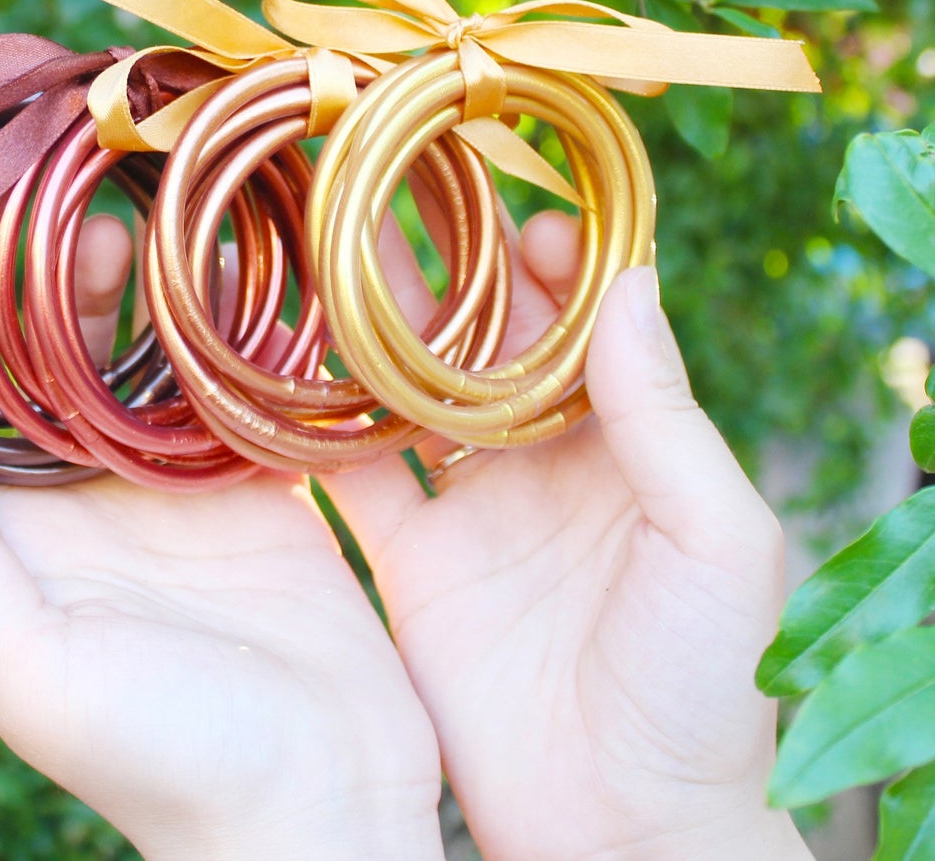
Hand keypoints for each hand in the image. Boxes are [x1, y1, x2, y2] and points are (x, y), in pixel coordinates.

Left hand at [0, 217, 444, 860]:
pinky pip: (240, 393)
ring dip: (147, 296)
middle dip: (56, 290)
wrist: (317, 804)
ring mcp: (183, 492)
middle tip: (78, 221)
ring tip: (153, 228)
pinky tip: (241, 272)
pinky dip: (239, 335)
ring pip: (152, 365)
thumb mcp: (33, 673)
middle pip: (61, 369)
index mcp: (29, 536)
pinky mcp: (263, 491)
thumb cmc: (163, 757)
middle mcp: (96, 502)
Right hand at [322, 210, 813, 860]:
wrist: (625, 830)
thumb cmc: (708, 688)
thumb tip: (626, 281)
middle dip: (442, 271)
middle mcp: (538, 459)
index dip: (545, 261)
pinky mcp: (411, 561)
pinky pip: (354, 477)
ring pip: (408, 392)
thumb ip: (666, 418)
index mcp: (623, 442)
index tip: (507, 206)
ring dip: (370, 330)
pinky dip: (317, 426)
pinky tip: (278, 370)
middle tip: (389, 198)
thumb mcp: (717, 544)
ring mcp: (470, 507)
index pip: (578, 322)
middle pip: (481, 342)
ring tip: (321, 253)